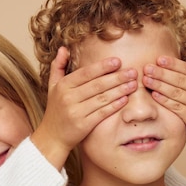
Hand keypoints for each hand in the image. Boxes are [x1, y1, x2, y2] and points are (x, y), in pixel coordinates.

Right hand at [31, 47, 136, 168]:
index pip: (86, 73)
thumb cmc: (55, 109)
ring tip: (133, 84)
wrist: (51, 136)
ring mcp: (76, 112)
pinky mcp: (83, 125)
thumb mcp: (52, 86)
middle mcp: (68, 98)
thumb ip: (58, 66)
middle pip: (97, 85)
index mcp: (63, 86)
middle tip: (132, 72)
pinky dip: (114, 105)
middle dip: (117, 78)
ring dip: (119, 90)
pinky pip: (102, 113)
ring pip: (102, 98)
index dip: (103, 67)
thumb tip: (64, 48)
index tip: (118, 61)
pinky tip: (125, 99)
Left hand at [143, 43, 185, 147]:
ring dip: (160, 86)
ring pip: (177, 93)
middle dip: (162, 73)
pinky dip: (165, 100)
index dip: (173, 64)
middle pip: (180, 80)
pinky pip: (176, 107)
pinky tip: (154, 95)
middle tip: (147, 68)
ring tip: (146, 80)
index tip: (158, 59)